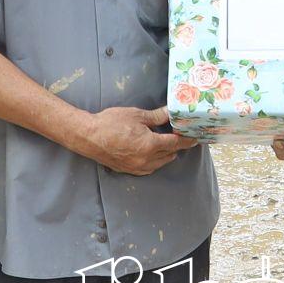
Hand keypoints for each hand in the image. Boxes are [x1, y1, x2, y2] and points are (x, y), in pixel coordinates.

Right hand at [83, 106, 197, 174]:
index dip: (187, 140)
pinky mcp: (129, 170)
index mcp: (150, 145)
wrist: (88, 136)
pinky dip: (155, 161)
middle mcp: (146, 160)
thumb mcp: (137, 115)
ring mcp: (137, 167)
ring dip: (167, 154)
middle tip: (181, 135)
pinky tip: (153, 152)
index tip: (195, 136)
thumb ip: (157, 116)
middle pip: (170, 154)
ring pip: (161, 163)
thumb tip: (171, 112)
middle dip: (177, 145)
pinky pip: (149, 168)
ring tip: (167, 142)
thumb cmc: (111, 123)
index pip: (176, 143)